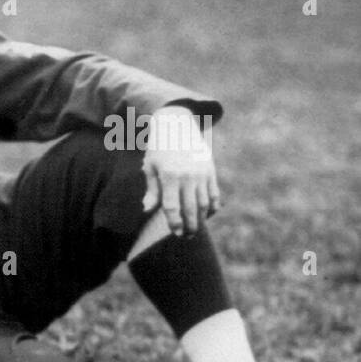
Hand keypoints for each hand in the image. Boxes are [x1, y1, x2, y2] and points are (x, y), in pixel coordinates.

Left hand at [141, 107, 220, 236]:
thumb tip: (147, 209)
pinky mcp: (211, 171)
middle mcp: (187, 176)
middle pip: (190, 208)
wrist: (178, 125)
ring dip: (201, 219)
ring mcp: (201, 173)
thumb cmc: (159, 149)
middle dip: (189, 226)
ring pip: (204, 203)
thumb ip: (151, 190)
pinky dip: (213, 207)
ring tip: (195, 230)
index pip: (172, 206)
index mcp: (169, 176)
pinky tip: (207, 216)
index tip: (176, 233)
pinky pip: (214, 193)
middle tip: (187, 237)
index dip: (174, 222)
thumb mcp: (150, 167)